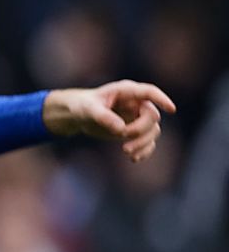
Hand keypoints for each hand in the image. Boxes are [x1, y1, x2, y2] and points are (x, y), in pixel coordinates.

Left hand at [43, 80, 175, 162]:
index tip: (171, 110)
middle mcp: (137, 104)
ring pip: (153, 131)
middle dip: (140, 130)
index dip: (162, 99)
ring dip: (143, 143)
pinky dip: (144, 151)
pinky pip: (148, 142)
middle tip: (122, 138)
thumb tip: (121, 130)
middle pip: (152, 117)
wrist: (80, 115)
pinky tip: (134, 159)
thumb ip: (104, 117)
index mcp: (127, 92)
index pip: (150, 92)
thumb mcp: (89, 110)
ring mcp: (138, 118)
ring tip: (127, 153)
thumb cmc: (84, 106)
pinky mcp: (135, 131)